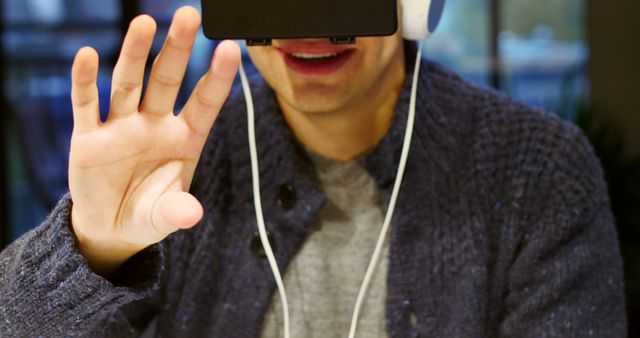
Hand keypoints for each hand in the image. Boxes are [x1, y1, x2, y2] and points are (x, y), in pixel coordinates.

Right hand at [68, 6, 239, 275]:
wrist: (111, 227)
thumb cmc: (148, 213)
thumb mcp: (164, 216)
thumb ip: (176, 212)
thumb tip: (192, 215)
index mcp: (184, 139)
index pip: (205, 102)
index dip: (217, 77)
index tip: (231, 48)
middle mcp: (154, 125)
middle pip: (166, 80)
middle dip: (176, 49)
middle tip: (189, 15)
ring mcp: (121, 127)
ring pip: (129, 83)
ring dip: (134, 54)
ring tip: (144, 23)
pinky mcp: (89, 137)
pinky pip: (86, 105)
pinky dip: (85, 81)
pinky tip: (87, 55)